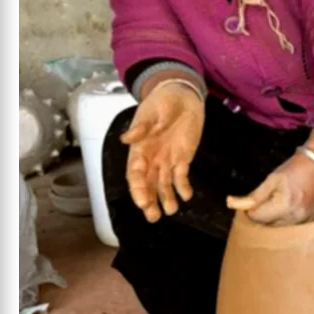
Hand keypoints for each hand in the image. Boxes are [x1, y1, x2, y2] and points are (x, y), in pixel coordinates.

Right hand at [121, 81, 205, 221]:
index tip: (141, 202)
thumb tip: (126, 139)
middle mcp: (152, 158)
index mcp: (140, 148)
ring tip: (171, 211)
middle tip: (153, 217)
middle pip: (148, 184)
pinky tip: (187, 196)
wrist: (182, 96)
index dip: (138, 188)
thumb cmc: (163, 102)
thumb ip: (142, 126)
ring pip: (164, 184)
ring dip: (166, 198)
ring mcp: (168, 159)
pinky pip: (182, 176)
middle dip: (150, 200)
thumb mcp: (152, 111)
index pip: (136, 173)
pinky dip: (183, 187)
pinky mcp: (183, 158)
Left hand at [226, 151, 313, 226]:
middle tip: (270, 200)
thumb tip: (232, 204)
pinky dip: (289, 221)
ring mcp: (308, 221)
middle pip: (268, 226)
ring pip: (281, 229)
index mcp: (285, 205)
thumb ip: (254, 196)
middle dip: (265, 215)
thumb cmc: (296, 169)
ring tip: (282, 203)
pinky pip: (295, 228)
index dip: (253, 209)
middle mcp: (297, 217)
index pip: (257, 218)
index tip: (257, 200)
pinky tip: (292, 208)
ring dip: (277, 220)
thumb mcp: (272, 178)